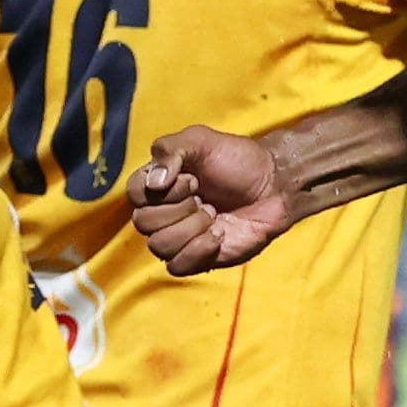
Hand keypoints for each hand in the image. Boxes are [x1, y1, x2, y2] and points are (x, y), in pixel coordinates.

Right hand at [129, 127, 293, 275]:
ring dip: (191, 228)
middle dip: (180, 209)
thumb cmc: (237, 161)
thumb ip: (170, 150)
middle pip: (143, 223)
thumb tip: (154, 183)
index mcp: (157, 184)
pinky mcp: (196, 258)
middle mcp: (162, 212)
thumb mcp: (201, 140)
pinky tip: (219, 235)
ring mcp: (178, 237)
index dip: (162, 190)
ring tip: (213, 214)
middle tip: (205, 197)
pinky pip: (176, 267)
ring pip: (159, 246)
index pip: (133, 194)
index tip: (192, 178)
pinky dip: (198, 251)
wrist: (273, 186)